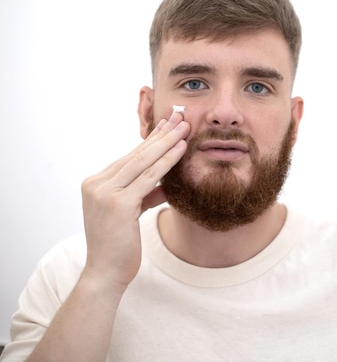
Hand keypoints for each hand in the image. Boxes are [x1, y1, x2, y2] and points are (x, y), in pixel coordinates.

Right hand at [80, 111, 189, 289]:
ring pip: (143, 162)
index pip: (129, 157)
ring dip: (167, 142)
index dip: (150, 139)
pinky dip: (167, 162)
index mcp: (95, 184)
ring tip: (185, 127)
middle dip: (160, 134)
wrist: (105, 274)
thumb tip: (165, 183)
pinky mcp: (118, 203)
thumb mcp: (131, 213)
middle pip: (136, 154)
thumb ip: (144, 195)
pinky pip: (149, 178)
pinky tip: (181, 149)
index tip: (168, 125)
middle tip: (180, 117)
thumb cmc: (119, 246)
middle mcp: (96, 184)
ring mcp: (104, 192)